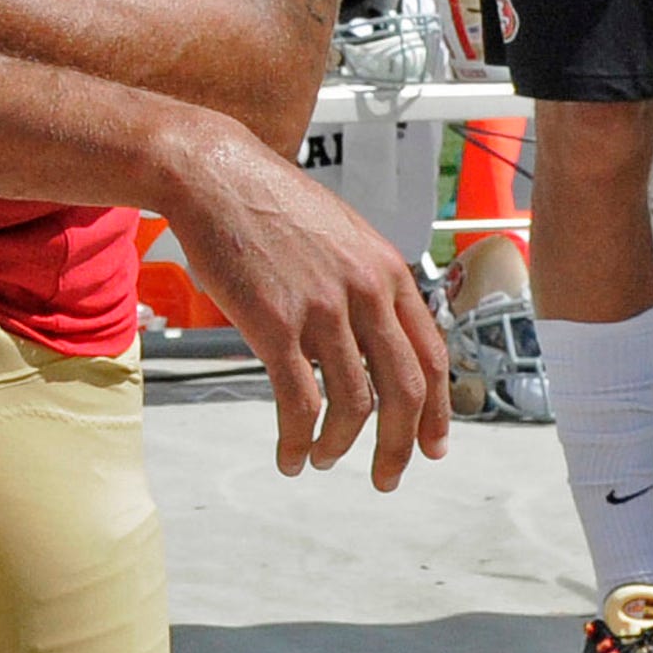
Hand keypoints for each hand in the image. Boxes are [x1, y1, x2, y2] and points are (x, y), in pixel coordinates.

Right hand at [147, 114, 451, 488]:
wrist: (214, 176)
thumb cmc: (268, 203)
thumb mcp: (342, 236)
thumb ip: (365, 283)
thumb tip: (369, 338)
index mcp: (389, 272)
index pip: (433, 356)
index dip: (438, 411)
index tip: (432, 445)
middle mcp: (367, 292)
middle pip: (406, 390)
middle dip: (402, 445)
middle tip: (388, 476)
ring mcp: (323, 309)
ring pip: (355, 403)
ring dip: (341, 445)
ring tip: (325, 460)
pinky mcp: (276, 324)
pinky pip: (299, 402)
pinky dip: (298, 440)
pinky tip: (290, 456)